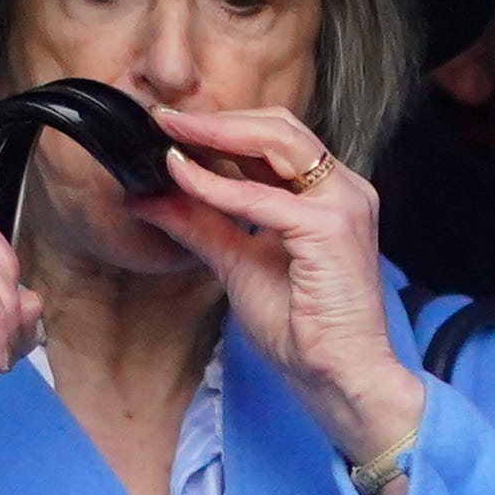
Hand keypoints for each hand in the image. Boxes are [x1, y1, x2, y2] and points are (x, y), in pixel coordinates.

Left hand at [130, 106, 428, 481]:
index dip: (223, 128)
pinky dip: (217, 184)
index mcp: (328, 195)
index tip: (172, 126)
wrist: (337, 377)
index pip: (276, 140)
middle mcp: (343, 189)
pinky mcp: (330, 228)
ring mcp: (343, 204)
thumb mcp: (237, 264)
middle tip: (164, 118)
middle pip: (279, 127)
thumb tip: (150, 197)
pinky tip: (182, 178)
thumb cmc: (302, 330)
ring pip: (277, 142)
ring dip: (217, 134)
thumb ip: (201, 225)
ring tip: (171, 132)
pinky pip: (261, 196)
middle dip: (217, 119)